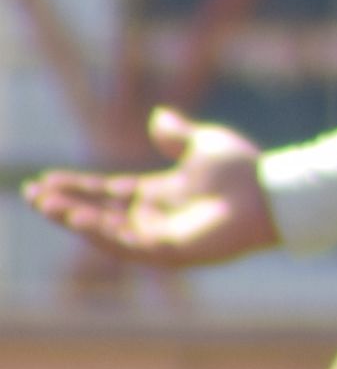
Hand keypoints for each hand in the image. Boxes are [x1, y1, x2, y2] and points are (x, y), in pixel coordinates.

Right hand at [31, 111, 277, 271]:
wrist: (271, 192)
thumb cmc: (244, 170)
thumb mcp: (202, 143)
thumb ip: (177, 134)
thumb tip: (158, 117)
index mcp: (159, 194)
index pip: (106, 193)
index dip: (76, 187)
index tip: (45, 180)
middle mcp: (155, 217)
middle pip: (98, 213)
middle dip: (64, 205)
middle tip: (31, 195)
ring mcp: (161, 236)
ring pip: (106, 231)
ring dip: (75, 219)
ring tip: (47, 206)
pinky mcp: (170, 251)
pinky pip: (126, 245)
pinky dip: (101, 233)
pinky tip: (79, 218)